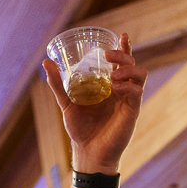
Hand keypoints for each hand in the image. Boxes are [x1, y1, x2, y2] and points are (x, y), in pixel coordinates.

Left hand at [42, 32, 146, 170]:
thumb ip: (57, 84)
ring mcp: (129, 100)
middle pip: (132, 63)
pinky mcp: (133, 111)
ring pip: (140, 74)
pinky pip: (136, 92)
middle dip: (123, 54)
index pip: (122, 62)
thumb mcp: (66, 103)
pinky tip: (115, 88)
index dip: (124, 47)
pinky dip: (127, 86)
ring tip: (113, 74)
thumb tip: (46, 61)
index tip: (121, 35)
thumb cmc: (80, 130)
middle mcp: (122, 90)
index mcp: (110, 86)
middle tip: (108, 55)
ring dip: (128, 68)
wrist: (88, 152)